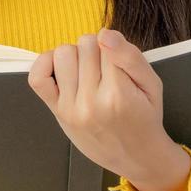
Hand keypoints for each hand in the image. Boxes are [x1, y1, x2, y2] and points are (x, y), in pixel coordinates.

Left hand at [26, 27, 177, 182]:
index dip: (114, 46)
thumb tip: (105, 34)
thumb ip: (131, 56)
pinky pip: (37, 77)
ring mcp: (71, 108)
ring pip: (63, 53)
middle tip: (107, 70)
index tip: (119, 62)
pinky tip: (61, 69)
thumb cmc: (144, 117)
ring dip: (76, 56)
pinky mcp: (57, 111)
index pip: (106, 42)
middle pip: (85, 44)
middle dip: (97, 50)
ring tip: (88, 71)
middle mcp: (92, 101)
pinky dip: (45, 64)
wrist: (136, 156)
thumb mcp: (152, 85)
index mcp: (119, 94)